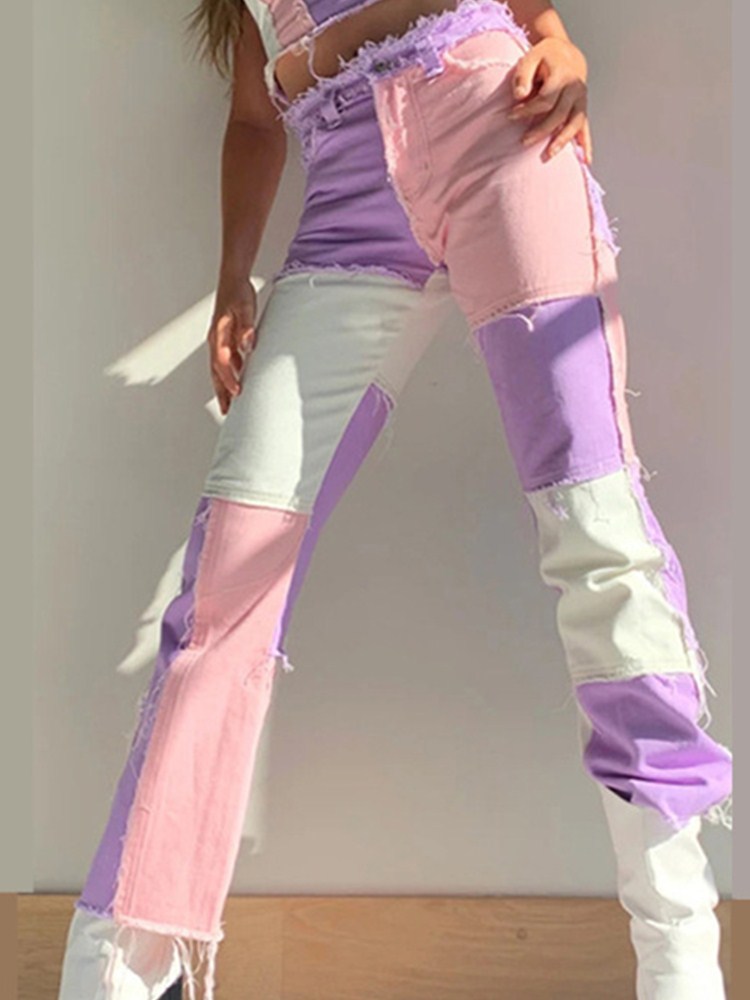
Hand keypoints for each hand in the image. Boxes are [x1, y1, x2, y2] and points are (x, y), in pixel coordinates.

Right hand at [206, 276, 257, 414]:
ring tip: (229, 403)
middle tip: (226, 410)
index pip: (222, 363)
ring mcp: (219, 341)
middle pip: (216, 372)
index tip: (237, 393)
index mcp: (218, 335)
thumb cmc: (238, 293)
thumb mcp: (246, 309)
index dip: (229, 379)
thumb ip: (247, 328)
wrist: (233, 280)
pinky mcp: (224, 340)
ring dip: (223, 386)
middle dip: (221, 392)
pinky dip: (229, 374)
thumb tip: (247, 345)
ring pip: (219, 369)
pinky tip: (238, 381)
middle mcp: (215, 341)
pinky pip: (225, 362)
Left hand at [506, 37, 592, 163]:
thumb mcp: (530, 57)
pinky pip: (585, 128)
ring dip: (561, 141)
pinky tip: (586, 160)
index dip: (527, 110)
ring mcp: (581, 100)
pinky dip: (586, 144)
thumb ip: (522, 75)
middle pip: (559, 114)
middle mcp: (575, 88)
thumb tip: (519, 95)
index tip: (511, 115)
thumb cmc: (544, 57)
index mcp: (562, 75)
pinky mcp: (583, 108)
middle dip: (541, 130)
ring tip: (547, 156)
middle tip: (523, 141)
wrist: (566, 54)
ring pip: (574, 123)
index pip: (545, 99)